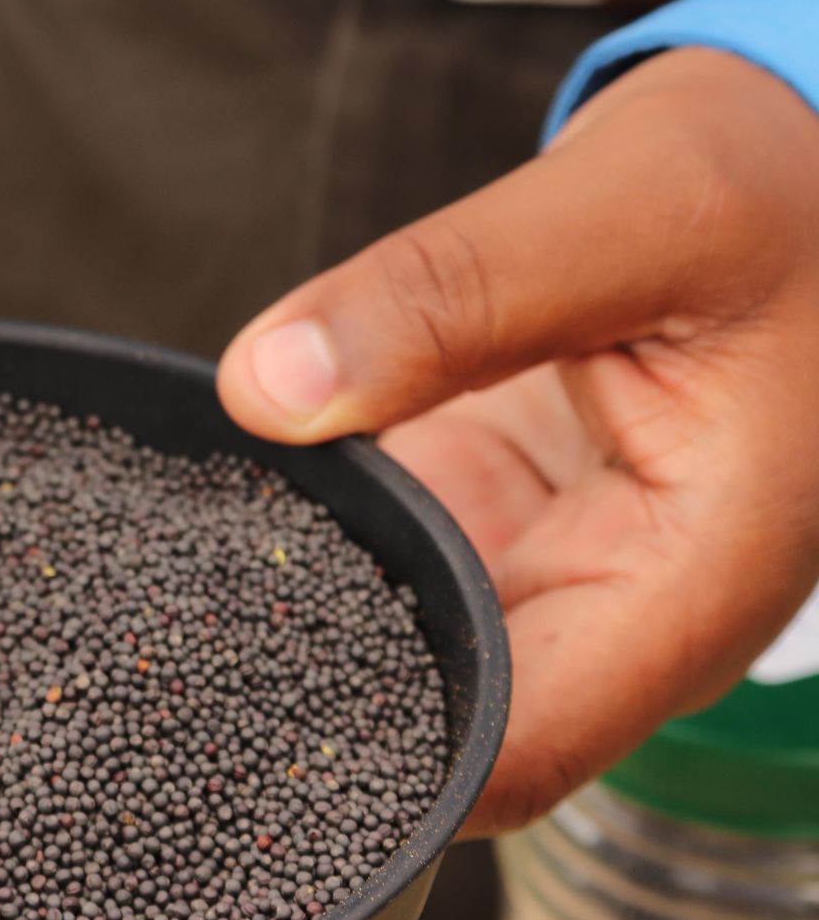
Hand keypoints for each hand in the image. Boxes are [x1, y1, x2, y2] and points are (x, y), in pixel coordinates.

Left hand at [217, 47, 818, 835]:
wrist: (798, 168)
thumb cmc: (772, 192)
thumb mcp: (628, 210)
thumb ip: (446, 298)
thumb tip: (267, 388)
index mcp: (690, 583)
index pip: (514, 752)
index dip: (371, 751)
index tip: (235, 679)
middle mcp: (615, 605)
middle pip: (435, 717)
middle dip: (303, 680)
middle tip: (164, 619)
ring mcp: (541, 563)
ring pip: (391, 639)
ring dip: (291, 600)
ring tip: (170, 556)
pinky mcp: (487, 512)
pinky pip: (378, 553)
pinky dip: (306, 526)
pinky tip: (227, 490)